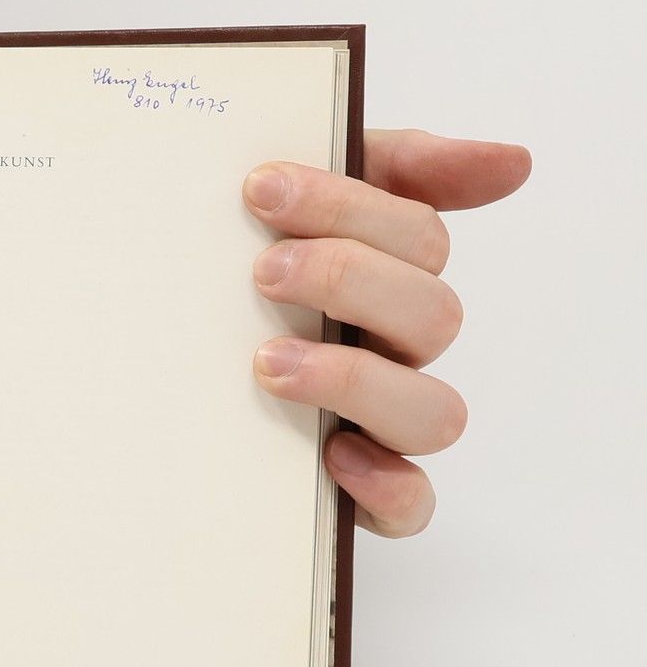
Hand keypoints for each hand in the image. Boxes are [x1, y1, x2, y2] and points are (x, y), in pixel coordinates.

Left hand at [243, 128, 530, 535]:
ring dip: (356, 381)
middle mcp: (395, 351)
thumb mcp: (289, 209)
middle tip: (262, 273)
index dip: (346, 205)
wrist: (150, 390)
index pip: (415, 236)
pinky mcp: (362, 494)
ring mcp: (383, 425)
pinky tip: (333, 455)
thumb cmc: (231, 287)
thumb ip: (384, 166)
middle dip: (348, 281)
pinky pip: (409, 505)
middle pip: (432, 315)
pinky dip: (385, 485)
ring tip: (266, 365)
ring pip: (432, 411)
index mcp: (388, 278)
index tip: (260, 187)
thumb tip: (516, 162)